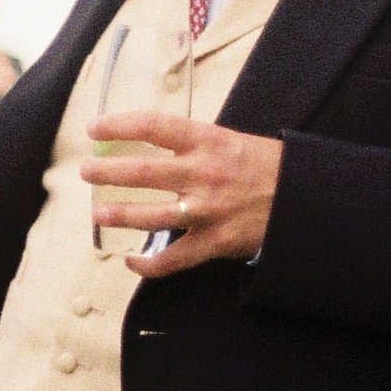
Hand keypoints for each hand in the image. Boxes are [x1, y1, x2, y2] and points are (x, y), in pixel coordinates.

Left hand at [79, 111, 281, 277]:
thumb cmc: (264, 166)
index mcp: (207, 141)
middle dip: (107, 172)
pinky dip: (148, 264)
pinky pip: (173, 259)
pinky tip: (131, 260)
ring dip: (119, 215)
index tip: (94, 128)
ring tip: (97, 214)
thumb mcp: (230, 141)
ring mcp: (207, 210)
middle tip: (86, 171)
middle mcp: (204, 173)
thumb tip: (149, 143)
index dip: (117, 126)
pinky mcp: (214, 243)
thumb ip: (192, 144)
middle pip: (143, 171)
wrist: (304, 198)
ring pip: (151, 215)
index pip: (152, 126)